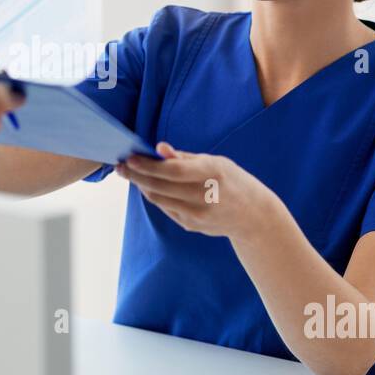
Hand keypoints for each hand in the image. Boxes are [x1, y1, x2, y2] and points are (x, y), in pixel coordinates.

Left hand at [117, 141, 280, 239]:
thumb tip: (159, 148)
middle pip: (159, 187)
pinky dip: (154, 195)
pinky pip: (165, 208)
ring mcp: (197, 214)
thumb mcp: (215, 162)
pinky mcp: (191, 225)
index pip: (173, 171)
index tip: (130, 157)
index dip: (148, 165)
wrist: (253, 217)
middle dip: (136, 175)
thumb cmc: (232, 181)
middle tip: (121, 166)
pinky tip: (148, 185)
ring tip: (130, 173)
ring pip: (158, 199)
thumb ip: (184, 158)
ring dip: (141, 185)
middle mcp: (204, 196)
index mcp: (212, 174)